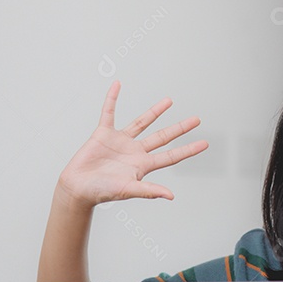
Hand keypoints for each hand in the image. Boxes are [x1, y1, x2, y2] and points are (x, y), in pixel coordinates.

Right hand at [56, 81, 207, 208]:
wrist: (77, 188)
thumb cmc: (101, 192)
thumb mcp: (127, 190)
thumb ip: (148, 190)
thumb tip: (170, 196)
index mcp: (143, 165)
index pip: (171, 156)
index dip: (188, 149)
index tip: (205, 143)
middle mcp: (135, 151)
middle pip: (162, 137)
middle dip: (180, 128)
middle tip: (197, 119)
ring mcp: (120, 141)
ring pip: (142, 122)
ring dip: (155, 112)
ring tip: (169, 101)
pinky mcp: (103, 133)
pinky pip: (108, 112)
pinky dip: (112, 98)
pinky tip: (117, 85)